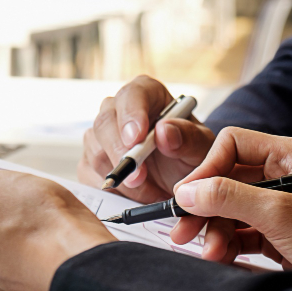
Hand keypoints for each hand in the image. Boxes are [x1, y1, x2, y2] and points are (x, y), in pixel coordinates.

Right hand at [78, 75, 215, 202]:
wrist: (180, 180)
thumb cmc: (189, 155)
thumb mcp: (200, 148)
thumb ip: (188, 138)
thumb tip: (163, 132)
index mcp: (146, 94)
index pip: (132, 95)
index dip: (131, 114)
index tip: (136, 138)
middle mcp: (118, 110)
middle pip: (105, 123)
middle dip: (120, 154)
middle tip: (138, 178)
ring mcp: (100, 136)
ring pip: (96, 152)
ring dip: (122, 179)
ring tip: (152, 192)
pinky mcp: (91, 161)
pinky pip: (91, 175)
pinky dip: (114, 191)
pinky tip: (137, 196)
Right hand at [169, 128, 291, 280]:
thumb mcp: (282, 216)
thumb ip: (231, 198)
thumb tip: (188, 192)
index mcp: (290, 156)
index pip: (232, 145)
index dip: (207, 169)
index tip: (187, 198)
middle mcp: (282, 175)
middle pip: (224, 179)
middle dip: (203, 207)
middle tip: (182, 232)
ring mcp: (277, 204)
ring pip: (227, 209)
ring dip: (213, 231)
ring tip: (209, 254)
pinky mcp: (274, 232)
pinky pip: (237, 232)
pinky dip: (225, 245)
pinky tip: (220, 258)